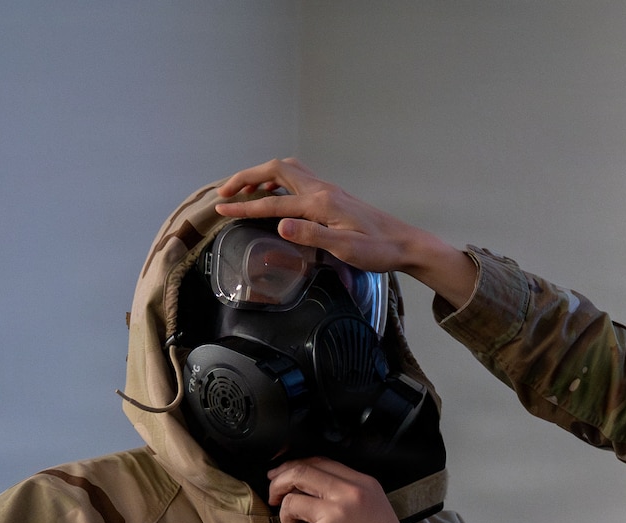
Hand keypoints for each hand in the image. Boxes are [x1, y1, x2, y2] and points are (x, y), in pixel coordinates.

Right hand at [215, 158, 478, 307]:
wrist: (405, 244)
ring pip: (287, 171)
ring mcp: (328, 190)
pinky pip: (298, 179)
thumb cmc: (378, 250)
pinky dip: (278, 182)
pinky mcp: (333, 197)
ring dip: (262, 177)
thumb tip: (281, 223)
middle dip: (246, 178)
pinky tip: (276, 196)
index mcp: (320, 203)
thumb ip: (312, 235)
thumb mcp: (346, 249)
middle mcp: (322, 190)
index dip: (244, 207)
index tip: (220, 212)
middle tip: (226, 194)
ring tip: (244, 192)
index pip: (272, 201)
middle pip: (275, 170)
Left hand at [269, 457, 420, 522]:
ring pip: (290, 502)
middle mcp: (349, 493)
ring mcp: (336, 514)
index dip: (293, 466)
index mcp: (362, 483)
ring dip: (287, 519)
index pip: (319, 462)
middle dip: (277, 484)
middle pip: (299, 473)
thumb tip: (306, 484)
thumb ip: (346, 491)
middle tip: (273, 497)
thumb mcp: (372, 505)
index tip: (280, 475)